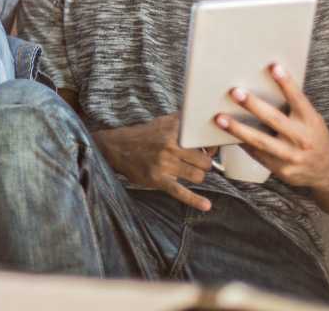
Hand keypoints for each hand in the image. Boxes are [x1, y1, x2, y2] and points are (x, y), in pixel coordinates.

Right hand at [93, 114, 213, 211]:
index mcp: (173, 130)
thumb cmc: (144, 135)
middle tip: (200, 163)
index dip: (211, 147)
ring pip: (197, 175)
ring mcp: (164, 163)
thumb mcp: (162, 122)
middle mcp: (169, 145)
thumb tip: (206, 128)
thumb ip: (183, 123)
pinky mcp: (158, 179)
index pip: (203, 140)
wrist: (117, 147)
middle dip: (206, 164)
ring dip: (198, 176)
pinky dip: (195, 200)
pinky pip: (181, 192)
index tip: (211, 149)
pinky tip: (206, 206)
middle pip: (204, 161)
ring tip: (191, 173)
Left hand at [215, 63, 328, 192]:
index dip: (287, 83)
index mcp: (311, 121)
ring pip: (261, 141)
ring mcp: (291, 156)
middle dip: (253, 105)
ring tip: (220, 118)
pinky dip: (242, 143)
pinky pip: (257, 154)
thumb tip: (265, 82)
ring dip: (238, 129)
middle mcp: (302, 139)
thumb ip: (293, 106)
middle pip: (275, 120)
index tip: (274, 67)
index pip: (299, 99)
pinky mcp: (281, 170)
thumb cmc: (314, 136)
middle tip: (235, 92)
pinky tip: (227, 135)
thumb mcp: (311, 119)